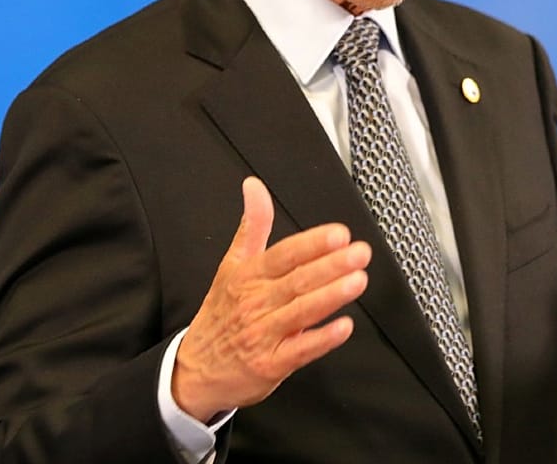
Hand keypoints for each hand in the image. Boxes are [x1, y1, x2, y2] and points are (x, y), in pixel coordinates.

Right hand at [172, 177, 370, 421]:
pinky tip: (343, 327)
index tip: (338, 234)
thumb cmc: (220, 315)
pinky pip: (300, 351)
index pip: (283, 255)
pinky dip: (322, 339)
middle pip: (297, 281)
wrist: (196, 369)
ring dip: (331, 296)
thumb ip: (252, 226)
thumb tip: (255, 187)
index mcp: (247, 276)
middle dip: (331, 266)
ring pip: (301, 312)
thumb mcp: (230, 265)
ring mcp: (262, 334)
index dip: (311, 244)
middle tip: (359, 253)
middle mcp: (254, 303)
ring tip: (358, 281)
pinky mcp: (270, 365)